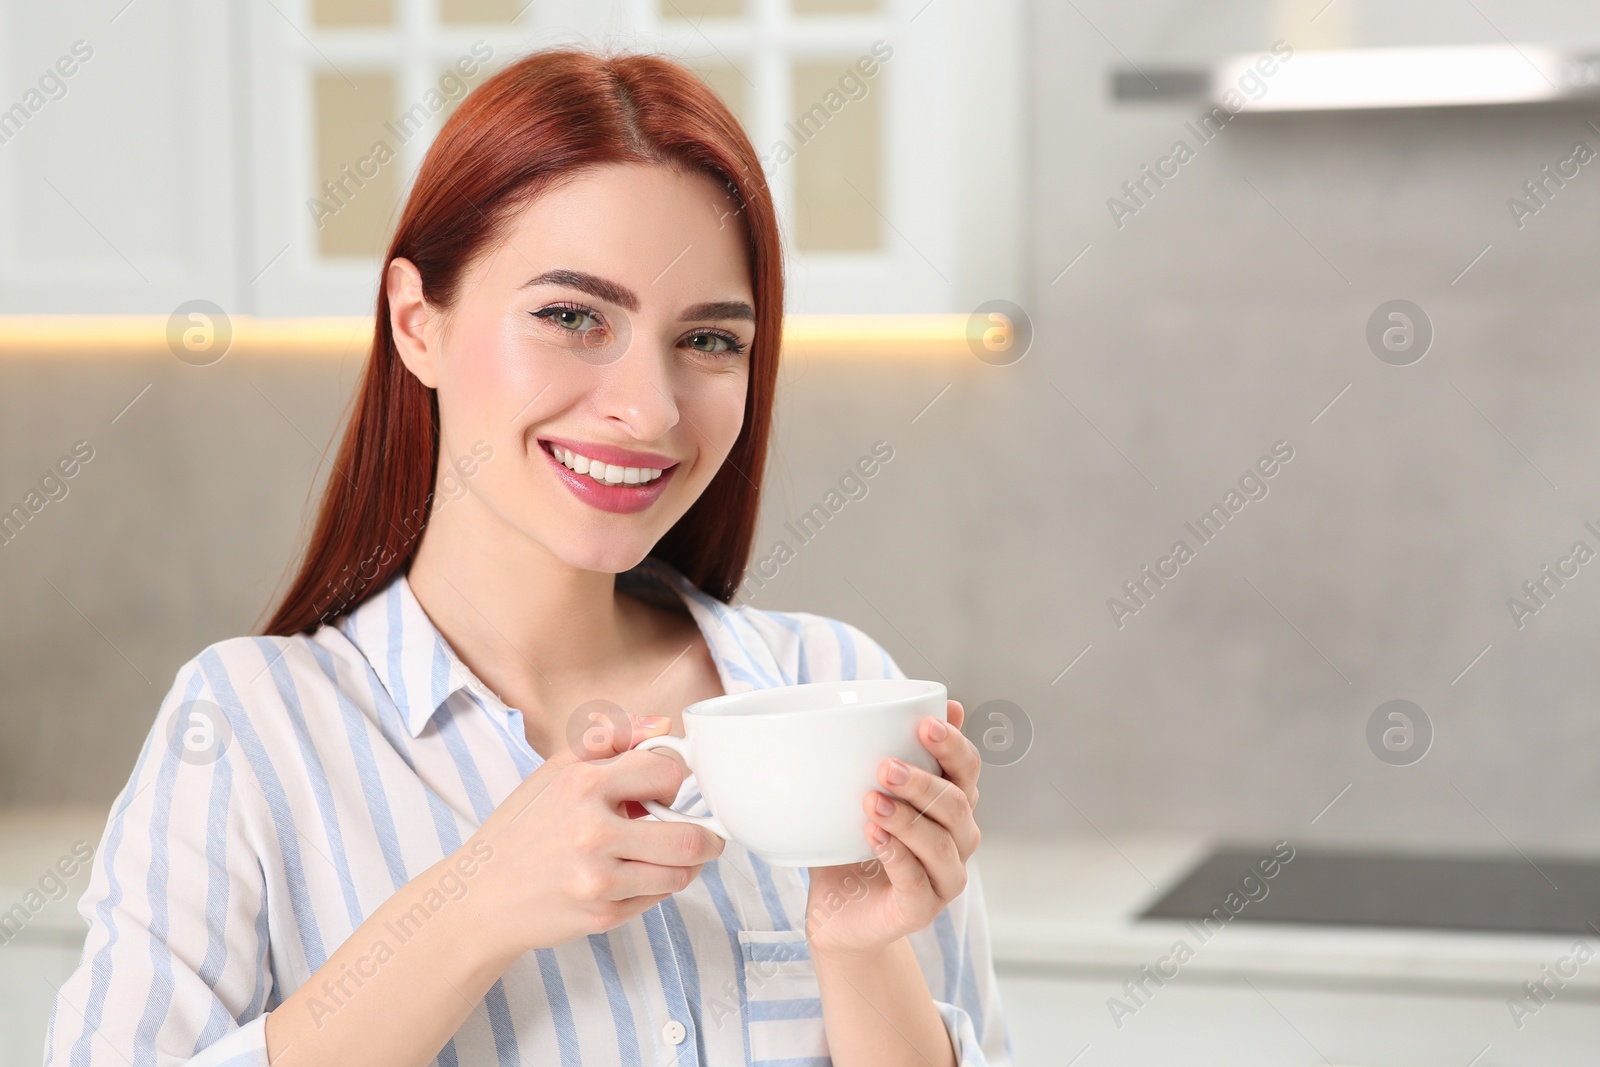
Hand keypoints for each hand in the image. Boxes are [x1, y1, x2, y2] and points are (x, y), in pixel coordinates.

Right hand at [466, 712, 724, 957]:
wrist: (480, 897)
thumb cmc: (521, 831)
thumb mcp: (554, 772)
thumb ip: (609, 739)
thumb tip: (663, 725)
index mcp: (582, 785)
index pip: (667, 773)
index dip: (673, 781)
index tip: (666, 791)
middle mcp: (592, 832)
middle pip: (689, 836)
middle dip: (705, 835)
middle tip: (702, 834)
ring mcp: (598, 878)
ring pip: (680, 873)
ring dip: (684, 864)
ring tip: (666, 856)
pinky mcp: (601, 914)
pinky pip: (656, 899)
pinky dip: (655, 888)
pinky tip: (632, 878)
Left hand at [803, 699, 980, 958]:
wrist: (840, 912)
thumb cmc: (855, 844)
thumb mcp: (868, 792)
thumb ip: (889, 753)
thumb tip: (909, 707)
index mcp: (952, 804)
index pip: (968, 769)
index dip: (953, 745)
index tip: (925, 723)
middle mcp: (959, 839)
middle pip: (956, 804)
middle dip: (922, 781)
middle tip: (884, 767)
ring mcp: (945, 877)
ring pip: (940, 842)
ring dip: (907, 818)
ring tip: (871, 801)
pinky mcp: (922, 909)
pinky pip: (916, 880)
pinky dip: (895, 854)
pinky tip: (873, 836)